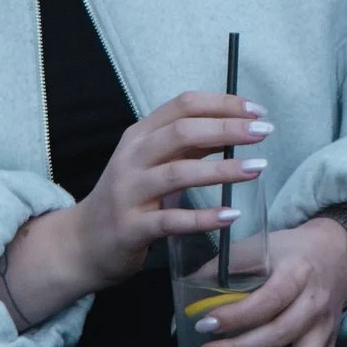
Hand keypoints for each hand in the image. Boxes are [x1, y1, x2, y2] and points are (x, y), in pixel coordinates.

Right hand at [0, 93, 270, 328]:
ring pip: (178, 173)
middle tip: (264, 132)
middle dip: (227, 129)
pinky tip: (231, 215)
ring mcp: (129, 193)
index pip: (183, 105)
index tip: (257, 111)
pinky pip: (172, 220)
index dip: (222, 104)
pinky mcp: (131, 228)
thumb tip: (237, 127)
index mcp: (139, 135)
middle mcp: (131, 158)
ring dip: (222, 170)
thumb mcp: (153, 162)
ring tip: (257, 169)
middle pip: (182, 132)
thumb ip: (188, 145)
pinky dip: (204, 217)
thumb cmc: (129, 196)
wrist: (83, 243)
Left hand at [185, 215, 346, 346]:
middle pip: (280, 334)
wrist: (338, 255)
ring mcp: (324, 332)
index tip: (203, 324)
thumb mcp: (259, 247)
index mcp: (298, 273)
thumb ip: (220, 271)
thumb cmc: (290, 252)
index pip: (269, 298)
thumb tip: (182, 310)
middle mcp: (315, 304)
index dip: (237, 314)